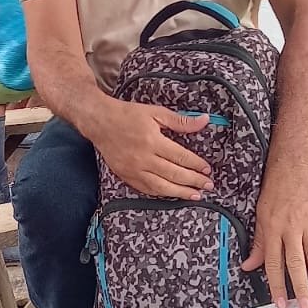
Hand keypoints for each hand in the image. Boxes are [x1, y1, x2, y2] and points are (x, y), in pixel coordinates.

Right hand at [95, 102, 212, 198]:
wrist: (99, 122)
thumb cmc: (127, 115)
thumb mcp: (155, 113)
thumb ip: (181, 121)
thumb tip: (204, 121)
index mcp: (152, 141)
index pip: (180, 157)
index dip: (196, 165)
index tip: (207, 169)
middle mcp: (143, 158)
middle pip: (174, 174)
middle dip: (193, 181)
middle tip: (208, 186)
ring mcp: (133, 170)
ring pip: (161, 187)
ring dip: (180, 192)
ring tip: (195, 195)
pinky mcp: (126, 176)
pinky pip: (146, 189)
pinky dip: (161, 193)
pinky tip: (172, 194)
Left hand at [242, 169, 307, 307]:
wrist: (294, 167)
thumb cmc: (275, 192)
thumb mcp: (260, 216)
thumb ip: (258, 244)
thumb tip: (248, 266)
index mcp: (272, 228)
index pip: (273, 263)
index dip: (277, 285)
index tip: (281, 303)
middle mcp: (291, 228)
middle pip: (296, 263)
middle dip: (301, 287)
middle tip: (306, 306)